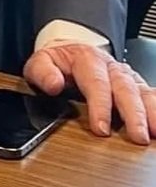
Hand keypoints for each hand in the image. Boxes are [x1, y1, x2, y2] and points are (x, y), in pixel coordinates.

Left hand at [24, 42, 155, 143]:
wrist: (72, 49)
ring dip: (152, 112)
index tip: (101, 128)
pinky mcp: (137, 86)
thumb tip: (53, 85)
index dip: (100, 106)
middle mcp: (112, 68)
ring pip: (144, 93)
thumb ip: (42, 72)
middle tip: (138, 136)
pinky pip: (152, 96)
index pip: (96, 83)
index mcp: (88, 60)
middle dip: (133, 115)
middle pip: (126, 89)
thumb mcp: (41, 61)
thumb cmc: (59, 61)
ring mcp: (128, 77)